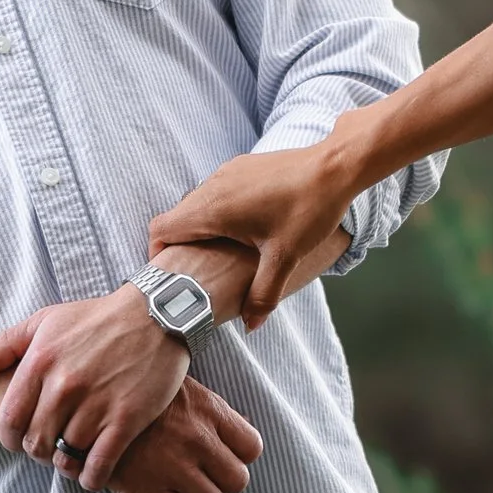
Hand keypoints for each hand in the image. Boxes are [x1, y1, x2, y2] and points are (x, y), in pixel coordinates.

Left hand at [0, 285, 192, 485]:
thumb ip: (4, 345)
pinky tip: (92, 475)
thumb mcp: (46, 321)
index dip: (11, 439)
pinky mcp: (127, 418)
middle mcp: (64, 386)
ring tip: (72, 457)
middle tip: (49, 448)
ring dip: (66, 463)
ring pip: (66, 454)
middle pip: (36, 442)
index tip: (21, 441)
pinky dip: (91, 477)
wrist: (156, 314)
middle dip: (39, 451)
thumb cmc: (97, 318)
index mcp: (40, 363)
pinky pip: (99, 463)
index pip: (9, 420)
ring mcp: (96, 404)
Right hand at [100, 378, 262, 492]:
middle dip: (220, 482)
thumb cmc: (132, 391)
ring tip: (177, 487)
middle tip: (198, 475)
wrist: (82, 400)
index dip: (238, 456)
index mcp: (208, 410)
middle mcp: (198, 439)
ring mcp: (174, 465)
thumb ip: (208, 410)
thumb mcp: (176, 386)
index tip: (220, 455)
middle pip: (238, 481)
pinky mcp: (147, 488)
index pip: (252, 447)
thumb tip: (239, 425)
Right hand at [151, 151, 356, 324]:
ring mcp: (226, 172)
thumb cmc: (309, 210)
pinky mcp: (241, 166)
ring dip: (200, 228)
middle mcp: (213, 186)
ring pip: (196, 203)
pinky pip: (215, 191)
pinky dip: (217, 212)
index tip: (174, 275)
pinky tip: (245, 228)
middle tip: (199, 271)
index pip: (161, 230)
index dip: (158, 255)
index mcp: (213, 209)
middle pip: (176, 218)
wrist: (335, 167)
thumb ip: (263, 294)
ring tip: (223, 252)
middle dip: (181, 246)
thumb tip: (250, 325)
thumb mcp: (285, 258)